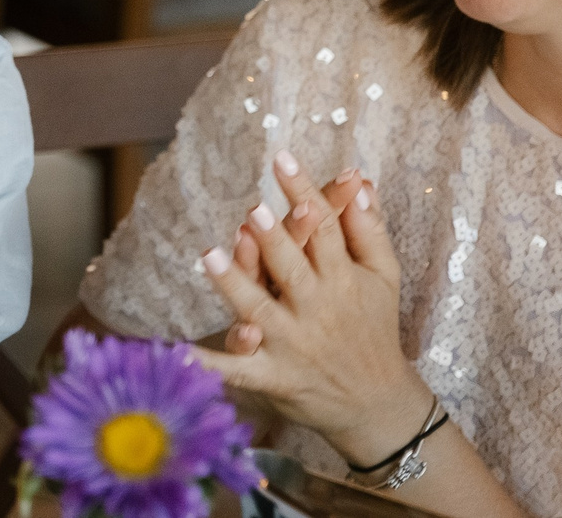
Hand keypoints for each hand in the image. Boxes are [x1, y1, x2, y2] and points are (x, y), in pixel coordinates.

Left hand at [191, 152, 432, 466]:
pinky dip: (209, 363)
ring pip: (260, 310)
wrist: (377, 404)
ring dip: (236, 284)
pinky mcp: (273, 375)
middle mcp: (317, 309)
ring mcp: (293, 343)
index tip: (281, 157)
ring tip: (211, 255)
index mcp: (343, 280)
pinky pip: (237, 369)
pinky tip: (178, 350)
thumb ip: (369, 230)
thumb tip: (361, 182)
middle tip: (254, 211)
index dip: (304, 191)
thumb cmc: (375, 328)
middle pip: (293, 268)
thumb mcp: (383, 278)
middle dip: (275, 241)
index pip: (324, 228)